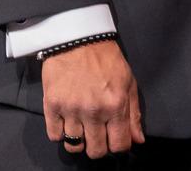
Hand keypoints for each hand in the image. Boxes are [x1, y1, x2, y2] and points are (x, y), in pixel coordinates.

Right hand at [42, 38, 144, 158]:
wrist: (79, 39)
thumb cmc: (107, 60)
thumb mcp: (128, 82)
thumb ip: (134, 113)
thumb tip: (138, 140)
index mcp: (116, 105)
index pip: (120, 145)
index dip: (120, 146)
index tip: (116, 139)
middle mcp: (93, 111)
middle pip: (96, 151)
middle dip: (99, 146)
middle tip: (98, 133)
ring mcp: (71, 109)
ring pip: (74, 146)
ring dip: (80, 140)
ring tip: (82, 127)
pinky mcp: (52, 105)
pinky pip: (54, 136)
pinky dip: (60, 133)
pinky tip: (67, 121)